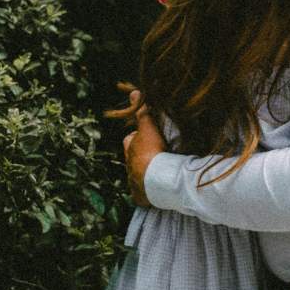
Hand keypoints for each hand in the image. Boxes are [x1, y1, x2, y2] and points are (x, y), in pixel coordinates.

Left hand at [123, 90, 165, 206]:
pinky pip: (143, 194)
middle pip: (134, 159)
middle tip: (156, 155)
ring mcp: (134, 183)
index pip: (130, 140)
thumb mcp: (149, 128)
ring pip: (138, 176)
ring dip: (146, 174)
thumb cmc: (153, 152)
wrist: (158, 180)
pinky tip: (158, 190)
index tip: (147, 137)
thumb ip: (142, 112)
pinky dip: (148, 192)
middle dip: (142, 157)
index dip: (137, 137)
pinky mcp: (140, 198)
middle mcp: (129, 167)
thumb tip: (134, 91)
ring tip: (160, 173)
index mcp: (131, 150)